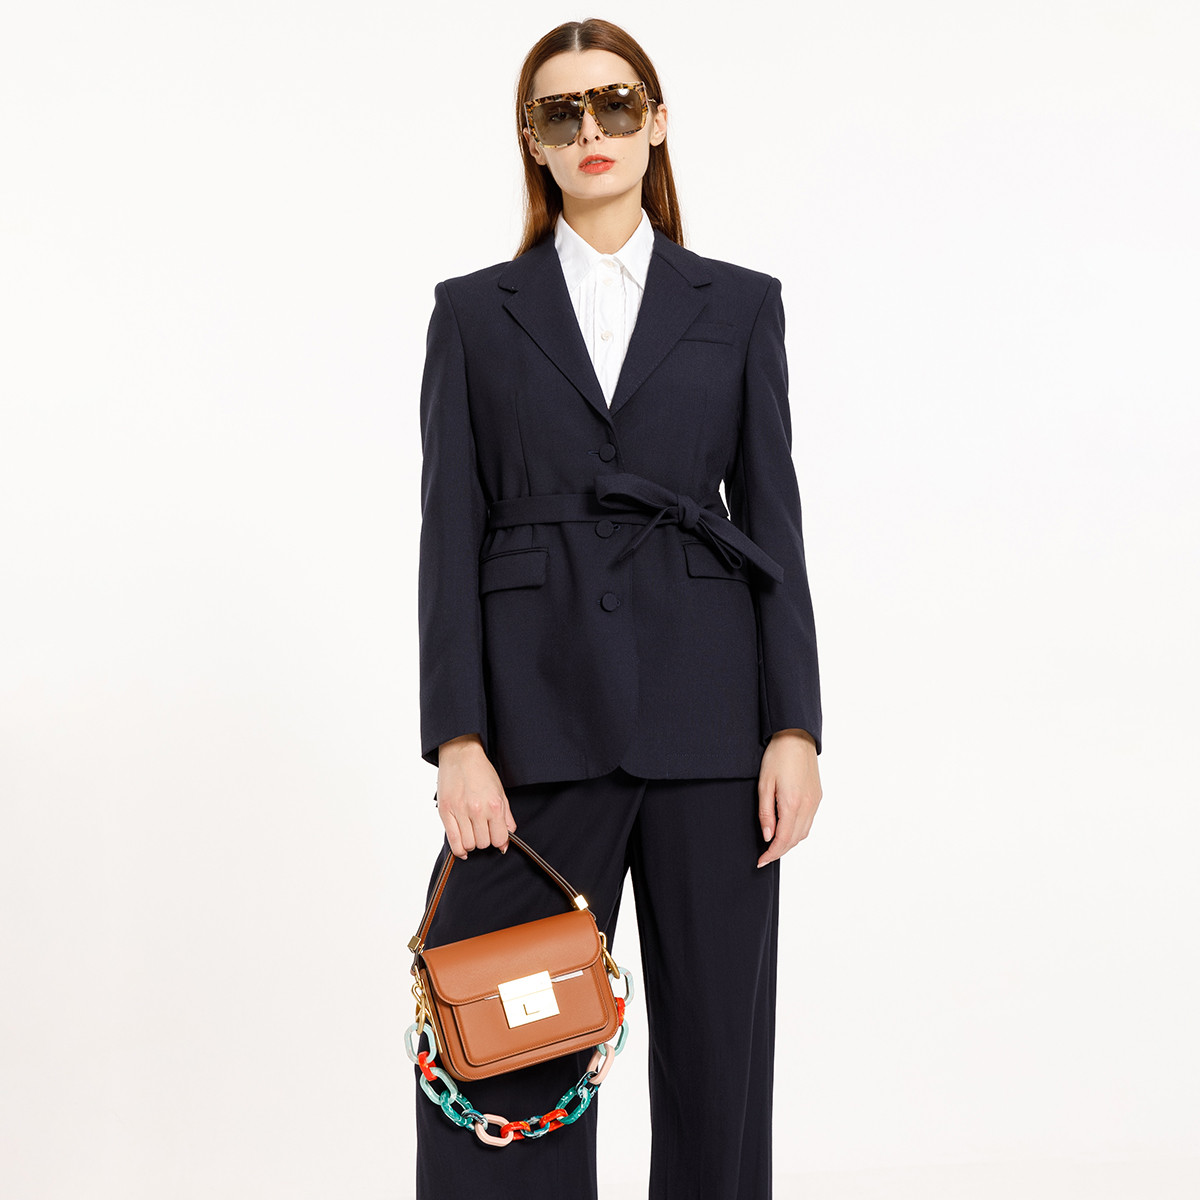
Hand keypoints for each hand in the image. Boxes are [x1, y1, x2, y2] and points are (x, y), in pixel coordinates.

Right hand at [435, 734, 516, 858]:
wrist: (461, 755)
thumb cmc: (482, 772)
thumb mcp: (501, 793)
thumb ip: (506, 819)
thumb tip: (505, 843)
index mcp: (494, 805)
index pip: (499, 839)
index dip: (499, 840)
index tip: (496, 835)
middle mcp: (477, 810)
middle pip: (483, 843)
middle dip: (485, 840)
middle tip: (483, 830)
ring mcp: (460, 811)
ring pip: (469, 845)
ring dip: (472, 843)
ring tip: (472, 833)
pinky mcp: (445, 812)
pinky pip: (453, 841)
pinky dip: (459, 850)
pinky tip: (463, 849)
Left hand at [756, 729, 820, 867]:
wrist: (797, 736)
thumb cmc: (778, 756)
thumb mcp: (764, 784)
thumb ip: (766, 813)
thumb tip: (768, 836)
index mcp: (792, 804)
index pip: (783, 840)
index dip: (771, 854)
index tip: (760, 861)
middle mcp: (807, 806)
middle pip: (795, 840)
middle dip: (780, 851)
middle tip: (765, 856)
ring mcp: (814, 801)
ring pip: (804, 833)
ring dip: (789, 843)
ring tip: (774, 845)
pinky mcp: (817, 796)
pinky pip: (809, 822)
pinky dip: (798, 831)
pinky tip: (787, 829)